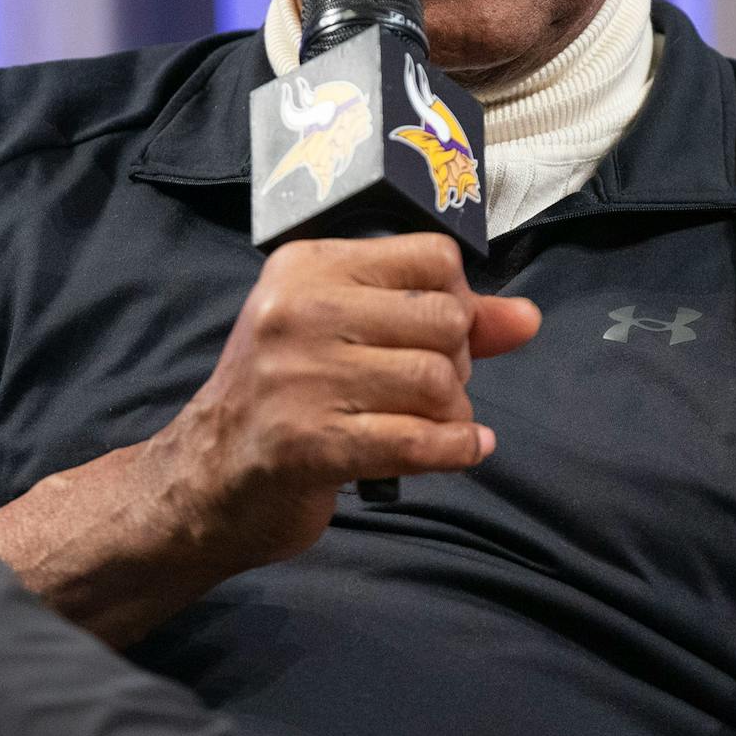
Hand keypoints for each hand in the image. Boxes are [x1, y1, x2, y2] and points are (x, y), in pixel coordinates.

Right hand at [152, 233, 539, 571]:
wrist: (207, 480)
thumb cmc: (288, 396)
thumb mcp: (349, 334)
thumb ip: (443, 317)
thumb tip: (528, 318)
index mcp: (307, 266)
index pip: (433, 255)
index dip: (457, 299)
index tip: (437, 335)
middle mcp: (299, 310)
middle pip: (444, 319)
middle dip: (458, 361)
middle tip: (429, 389)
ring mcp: (301, 377)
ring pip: (438, 381)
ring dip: (454, 413)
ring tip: (430, 423)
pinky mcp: (310, 444)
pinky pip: (421, 441)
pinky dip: (458, 449)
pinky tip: (464, 450)